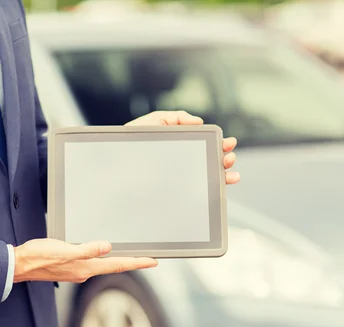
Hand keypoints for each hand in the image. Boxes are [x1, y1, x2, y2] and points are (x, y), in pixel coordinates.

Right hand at [13, 239, 156, 282]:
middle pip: (114, 266)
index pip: (117, 264)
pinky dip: (103, 259)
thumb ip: (86, 249)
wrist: (20, 264)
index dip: (137, 262)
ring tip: (130, 256)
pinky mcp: (69, 267)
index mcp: (85, 267)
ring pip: (103, 265)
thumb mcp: (63, 250)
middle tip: (147, 258)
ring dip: (118, 261)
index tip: (153, 261)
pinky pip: (92, 263)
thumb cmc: (38, 256)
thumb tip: (107, 247)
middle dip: (132, 262)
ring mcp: (76, 271)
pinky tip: (102, 254)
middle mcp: (83, 271)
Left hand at [126, 111, 240, 184]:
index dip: (219, 144)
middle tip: (229, 157)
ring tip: (230, 173)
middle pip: (210, 162)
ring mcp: (179, 177)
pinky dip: (211, 190)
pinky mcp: (173, 190)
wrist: (113, 159)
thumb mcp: (153, 121)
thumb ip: (176, 118)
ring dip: (222, 175)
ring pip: (206, 177)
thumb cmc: (130, 140)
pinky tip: (220, 188)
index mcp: (181, 145)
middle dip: (225, 159)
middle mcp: (182, 162)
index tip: (227, 143)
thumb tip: (199, 122)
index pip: (205, 145)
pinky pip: (195, 192)